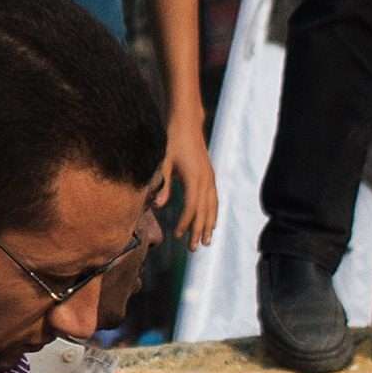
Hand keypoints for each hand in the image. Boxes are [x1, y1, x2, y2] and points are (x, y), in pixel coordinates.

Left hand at [154, 116, 219, 249]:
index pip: (191, 207)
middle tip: (193, 248)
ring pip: (212, 207)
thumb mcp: (163, 162)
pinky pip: (214, 199)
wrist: (188, 123)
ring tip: (206, 241)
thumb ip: (162, 185)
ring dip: (209, 225)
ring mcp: (210, 178)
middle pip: (204, 211)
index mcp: (194, 178)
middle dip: (198, 231)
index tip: (177, 236)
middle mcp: (205, 180)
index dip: (185, 223)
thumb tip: (157, 206)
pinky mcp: (210, 176)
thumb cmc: (173, 141)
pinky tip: (211, 222)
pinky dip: (213, 213)